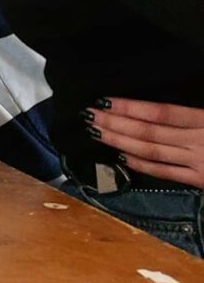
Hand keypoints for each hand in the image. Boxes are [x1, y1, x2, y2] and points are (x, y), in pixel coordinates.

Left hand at [88, 98, 203, 187]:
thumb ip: (193, 110)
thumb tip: (158, 104)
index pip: (160, 113)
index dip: (129, 107)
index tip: (104, 101)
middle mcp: (198, 141)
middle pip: (148, 132)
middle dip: (115, 123)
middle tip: (89, 115)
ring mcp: (198, 163)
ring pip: (151, 151)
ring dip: (120, 142)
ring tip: (96, 132)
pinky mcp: (200, 180)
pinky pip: (164, 172)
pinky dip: (140, 164)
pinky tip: (120, 156)